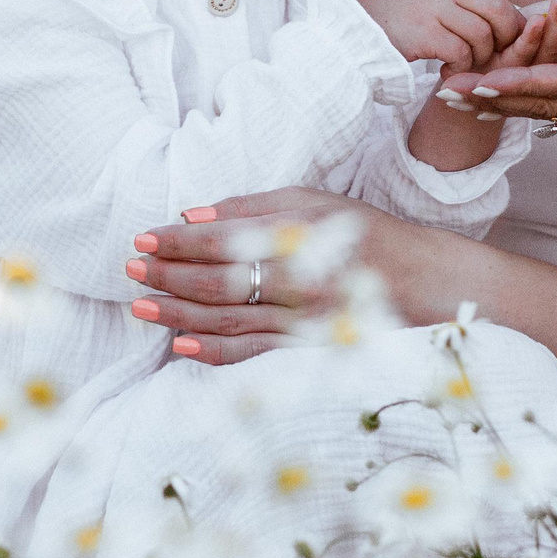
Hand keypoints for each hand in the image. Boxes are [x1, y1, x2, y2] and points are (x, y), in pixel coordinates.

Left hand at [127, 187, 458, 363]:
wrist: (425, 283)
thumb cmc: (368, 235)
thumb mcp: (315, 203)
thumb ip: (252, 208)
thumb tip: (192, 214)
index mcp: (301, 235)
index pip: (224, 239)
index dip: (178, 240)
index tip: (143, 237)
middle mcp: (302, 279)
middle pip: (219, 282)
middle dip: (168, 275)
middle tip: (131, 268)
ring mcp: (304, 319)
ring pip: (228, 320)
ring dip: (177, 315)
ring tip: (140, 307)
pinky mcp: (309, 349)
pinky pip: (253, 353)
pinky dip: (214, 352)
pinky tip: (180, 348)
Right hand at [354, 0, 524, 73]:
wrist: (348, 29)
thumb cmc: (390, 20)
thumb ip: (459, 2)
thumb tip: (501, 19)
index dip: (507, 23)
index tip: (505, 43)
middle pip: (498, 11)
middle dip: (504, 39)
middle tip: (492, 57)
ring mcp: (434, 6)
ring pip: (482, 35)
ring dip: (477, 57)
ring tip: (460, 63)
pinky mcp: (425, 32)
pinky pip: (462, 52)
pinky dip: (459, 66)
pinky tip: (445, 69)